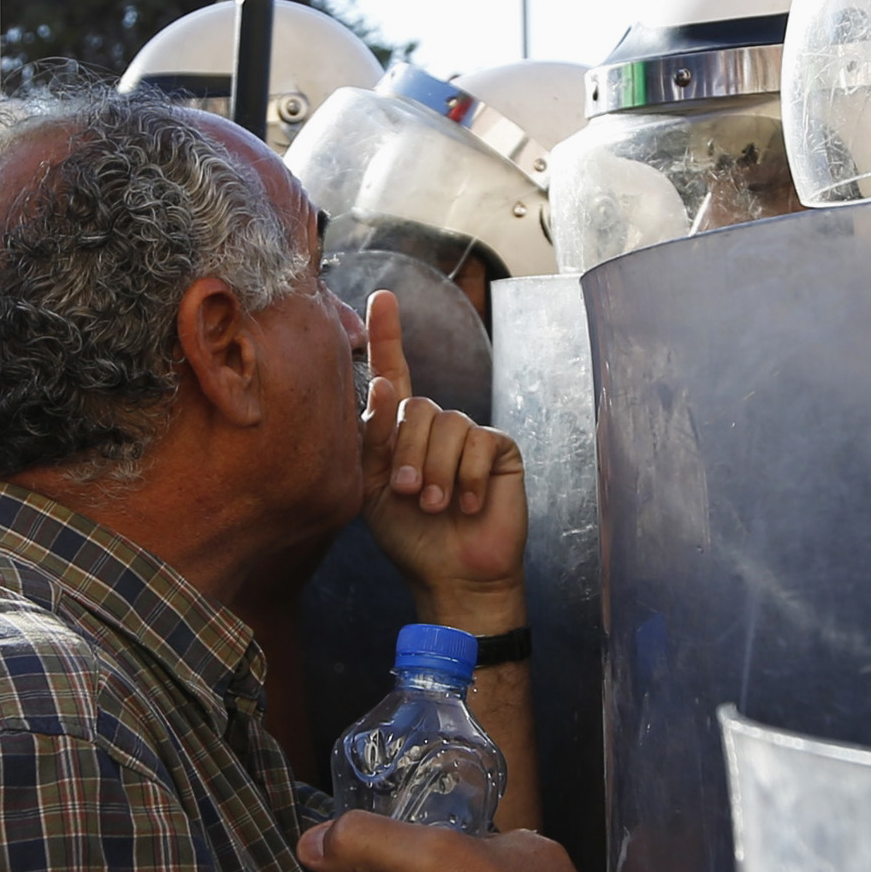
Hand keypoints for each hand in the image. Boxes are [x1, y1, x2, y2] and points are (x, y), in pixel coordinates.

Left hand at [356, 287, 527, 629]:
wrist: (452, 574)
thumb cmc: (409, 536)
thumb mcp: (372, 486)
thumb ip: (372, 437)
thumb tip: (385, 385)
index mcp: (399, 430)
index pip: (394, 372)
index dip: (387, 334)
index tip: (381, 298)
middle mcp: (435, 424)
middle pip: (416, 406)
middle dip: (407, 453)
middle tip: (408, 495)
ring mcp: (469, 434)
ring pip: (445, 425)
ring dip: (435, 472)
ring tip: (434, 506)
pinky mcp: (498, 448)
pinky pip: (476, 442)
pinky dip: (465, 479)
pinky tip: (467, 505)